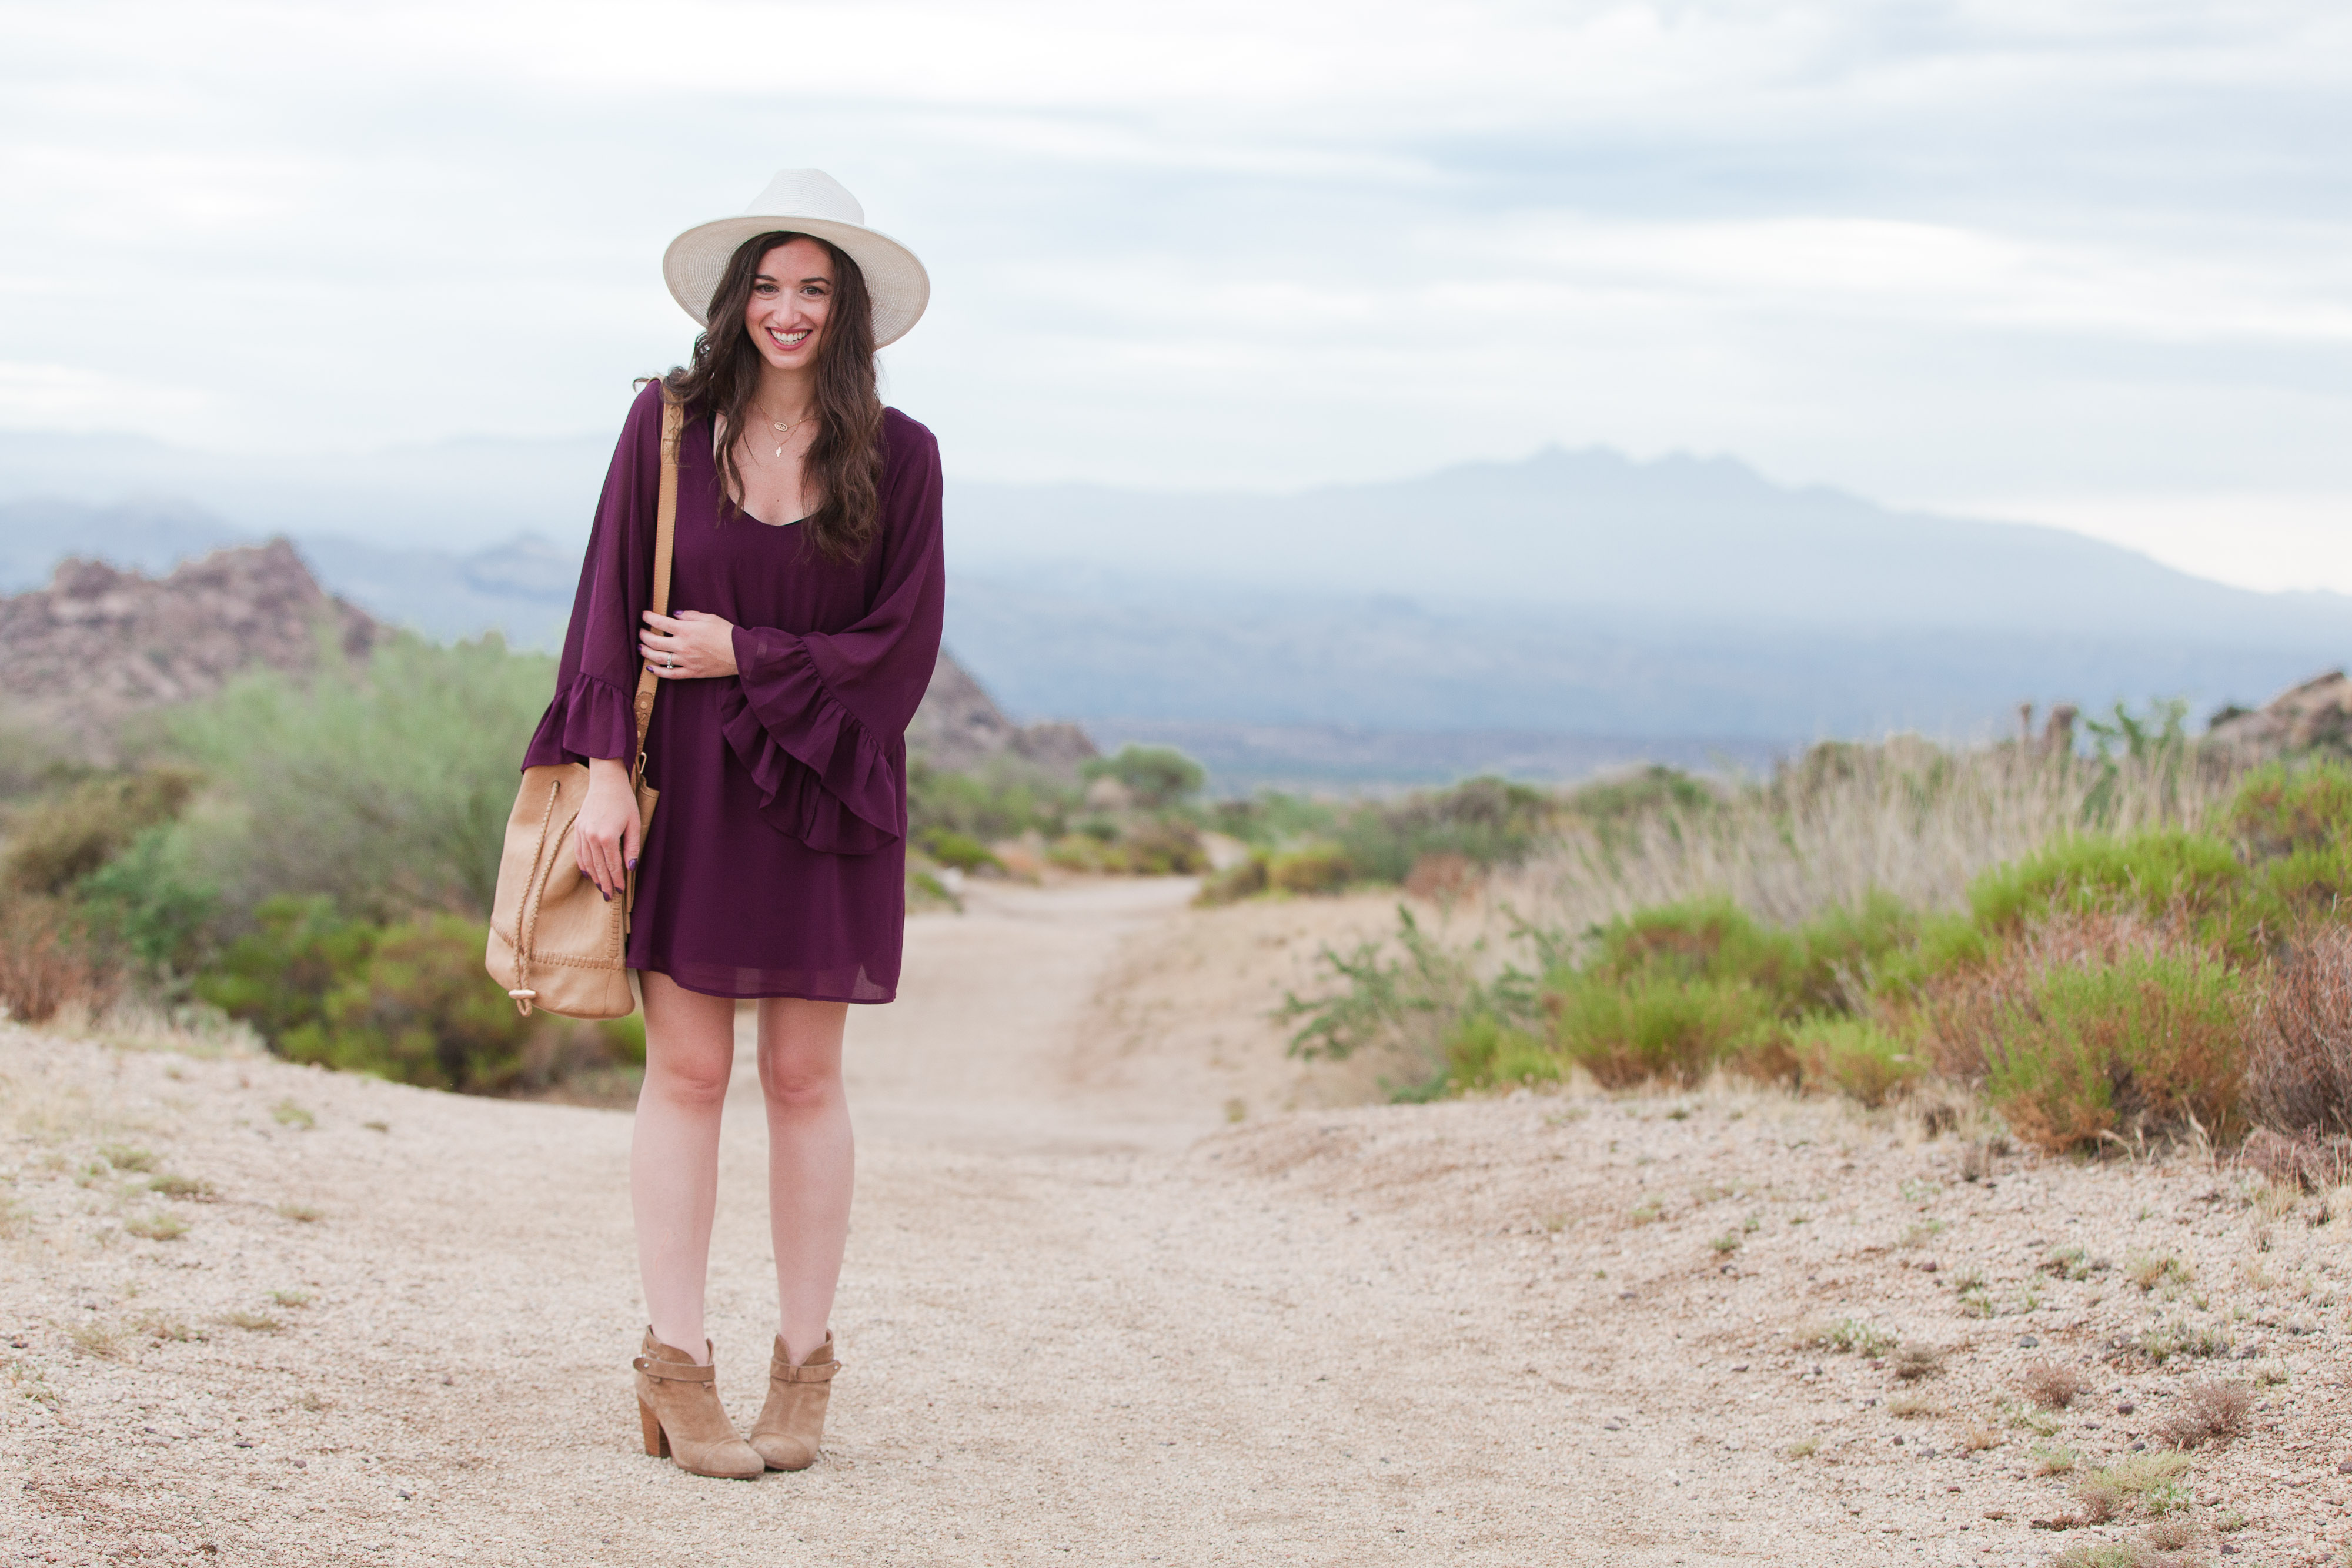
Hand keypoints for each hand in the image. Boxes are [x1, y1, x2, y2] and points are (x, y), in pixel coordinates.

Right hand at [575, 757, 640, 898]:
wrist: (606, 782)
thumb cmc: (624, 801)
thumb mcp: (634, 824)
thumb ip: (632, 847)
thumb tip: (630, 868)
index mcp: (608, 836)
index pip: (613, 865)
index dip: (617, 879)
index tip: (621, 890)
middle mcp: (592, 837)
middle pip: (599, 867)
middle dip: (605, 883)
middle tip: (609, 896)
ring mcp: (582, 833)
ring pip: (587, 862)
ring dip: (594, 877)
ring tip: (600, 888)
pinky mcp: (578, 829)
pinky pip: (578, 852)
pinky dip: (583, 864)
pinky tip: (588, 873)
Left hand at [640, 609, 737, 679]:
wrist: (741, 653)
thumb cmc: (727, 633)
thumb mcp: (709, 617)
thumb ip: (689, 615)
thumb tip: (674, 615)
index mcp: (686, 630)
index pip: (660, 622)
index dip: (648, 617)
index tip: (644, 615)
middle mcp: (683, 646)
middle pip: (654, 641)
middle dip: (643, 635)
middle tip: (640, 631)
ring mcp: (686, 661)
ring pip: (658, 658)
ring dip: (645, 652)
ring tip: (641, 647)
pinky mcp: (691, 672)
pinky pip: (670, 674)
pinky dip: (658, 672)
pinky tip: (650, 668)